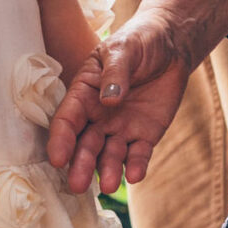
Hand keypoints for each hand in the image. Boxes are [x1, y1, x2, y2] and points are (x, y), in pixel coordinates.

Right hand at [47, 17, 189, 193]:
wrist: (170, 46)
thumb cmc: (138, 42)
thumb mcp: (123, 50)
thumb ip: (115, 74)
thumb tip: (108, 99)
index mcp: (84, 92)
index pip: (68, 119)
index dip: (61, 139)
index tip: (57, 158)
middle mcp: (98, 115)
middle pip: (85, 143)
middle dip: (80, 164)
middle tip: (77, 185)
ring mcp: (121, 127)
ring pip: (109, 154)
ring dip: (108, 170)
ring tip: (109, 186)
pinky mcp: (145, 135)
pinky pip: (138, 154)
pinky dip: (136, 166)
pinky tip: (135, 175)